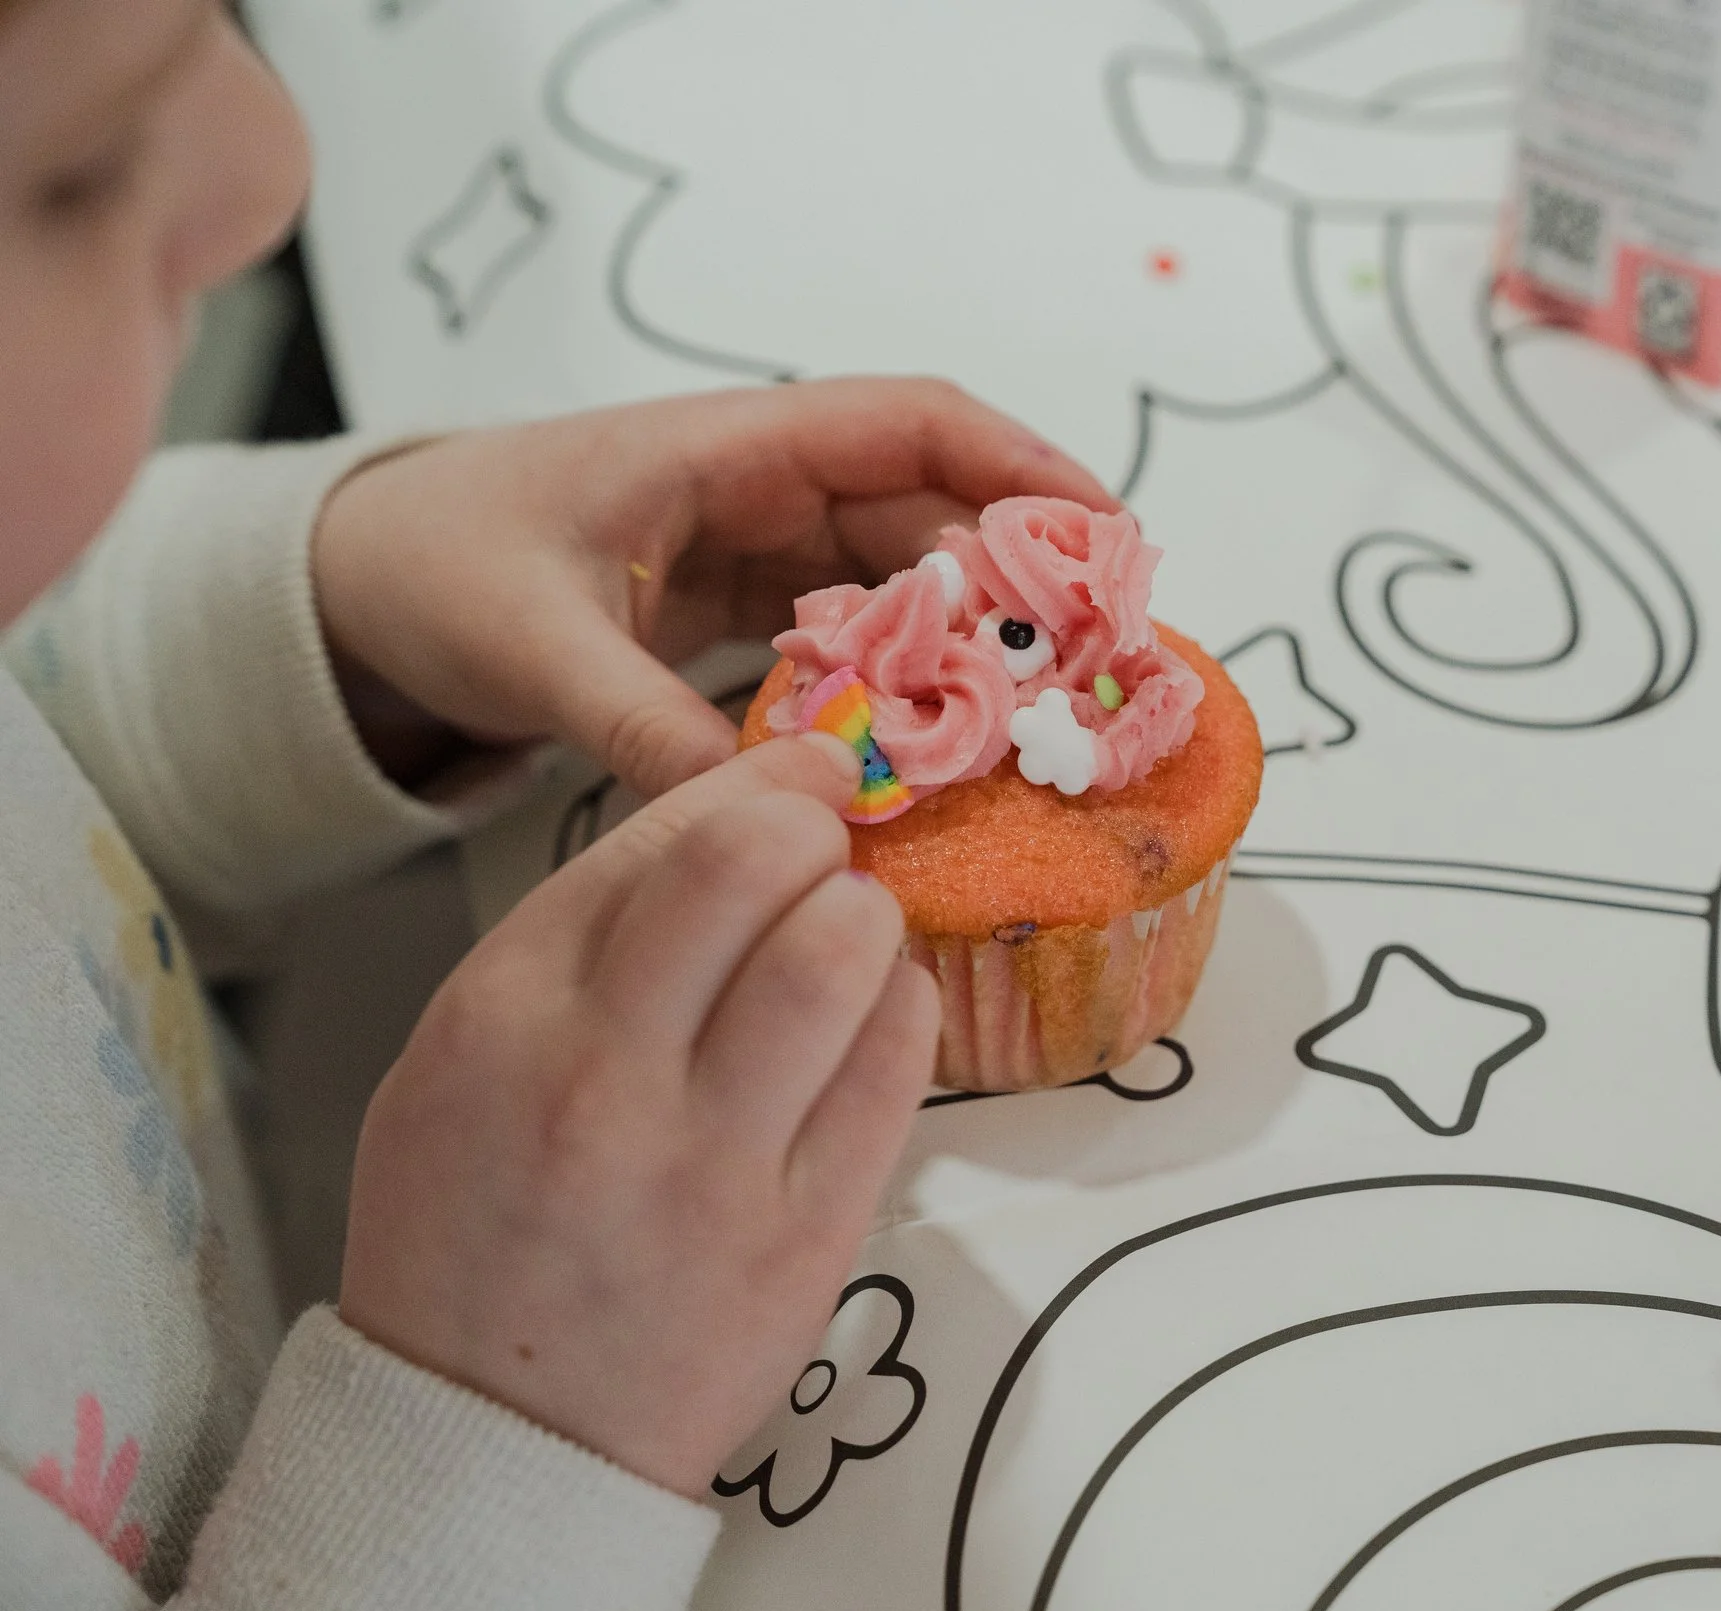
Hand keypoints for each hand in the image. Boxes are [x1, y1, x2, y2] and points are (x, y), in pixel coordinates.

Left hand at [311, 377, 1117, 797]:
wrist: (354, 587)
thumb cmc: (434, 565)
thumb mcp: (531, 645)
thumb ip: (641, 725)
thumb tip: (760, 812)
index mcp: (724, 447)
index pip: (908, 424)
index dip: (1017, 462)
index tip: (1102, 528)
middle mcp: (762, 486)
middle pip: (932, 510)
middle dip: (1022, 576)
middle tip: (1100, 663)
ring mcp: (759, 550)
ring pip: (906, 580)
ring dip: (975, 639)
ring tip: (1047, 717)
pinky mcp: (744, 612)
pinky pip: (858, 638)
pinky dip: (908, 683)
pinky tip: (948, 746)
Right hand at [337, 734, 938, 1495]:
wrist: (490, 1436)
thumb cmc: (476, 1230)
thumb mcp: (461, 1059)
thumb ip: (579, 943)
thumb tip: (734, 822)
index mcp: (504, 1014)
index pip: (657, 838)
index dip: (758, 782)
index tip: (806, 773)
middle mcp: (603, 1075)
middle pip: (753, 866)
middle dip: (814, 825)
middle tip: (831, 843)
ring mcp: (710, 1161)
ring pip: (840, 954)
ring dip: (868, 914)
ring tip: (853, 935)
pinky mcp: (802, 1235)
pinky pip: (895, 1068)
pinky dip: (904, 1010)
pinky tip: (878, 1016)